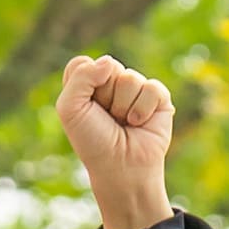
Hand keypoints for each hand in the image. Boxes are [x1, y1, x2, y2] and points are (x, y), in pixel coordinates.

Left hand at [56, 54, 177, 228]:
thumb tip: (109, 62)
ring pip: (129, 78)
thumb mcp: (70, 109)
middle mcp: (111, 83)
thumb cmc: (92, 141)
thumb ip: (79, 77)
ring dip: (123, 106)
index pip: (82, 63)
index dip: (82, 84)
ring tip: (124, 123)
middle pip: (108, 66)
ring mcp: (135, 88)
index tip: (84, 108)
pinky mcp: (158, 97)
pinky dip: (142, 109)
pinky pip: (151, 87)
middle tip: (107, 117)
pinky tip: (139, 123)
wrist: (120, 167)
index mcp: (87, 83)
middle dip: (104, 95)